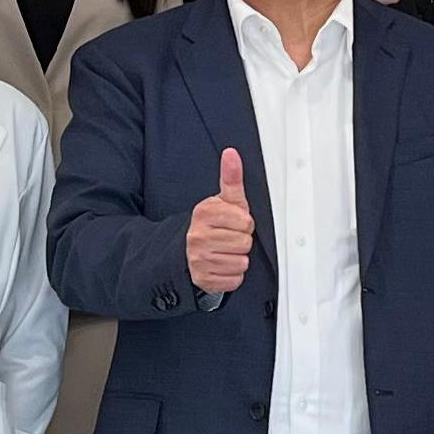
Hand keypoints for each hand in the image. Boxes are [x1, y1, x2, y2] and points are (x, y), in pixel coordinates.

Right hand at [185, 148, 253, 295]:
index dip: (244, 224)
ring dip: (237, 259)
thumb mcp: (223, 200)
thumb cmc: (212, 225)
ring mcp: (199, 259)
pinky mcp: (203, 279)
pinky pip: (234, 279)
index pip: (245, 222)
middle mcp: (198, 236)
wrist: (188, 251)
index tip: (234, 223)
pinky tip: (222, 266)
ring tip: (225, 252)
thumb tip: (231, 154)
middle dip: (241, 242)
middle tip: (229, 238)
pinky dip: (232, 275)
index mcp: (205, 213)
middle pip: (245, 243)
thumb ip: (231, 177)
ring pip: (241, 262)